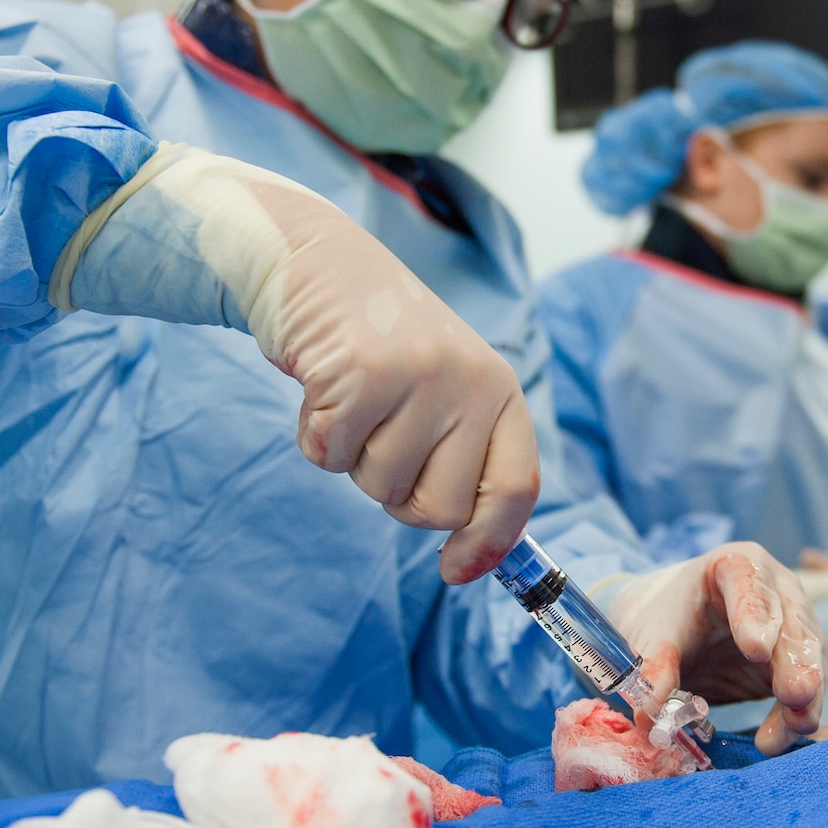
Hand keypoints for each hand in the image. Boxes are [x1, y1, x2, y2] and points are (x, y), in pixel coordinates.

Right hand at [63, 147, 538, 583]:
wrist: (311, 256)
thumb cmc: (374, 336)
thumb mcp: (439, 384)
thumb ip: (459, 452)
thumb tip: (470, 555)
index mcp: (500, 388)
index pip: (515, 487)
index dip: (489, 543)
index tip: (454, 571)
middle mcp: (472, 382)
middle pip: (437, 508)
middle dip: (395, 491)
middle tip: (378, 435)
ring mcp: (420, 376)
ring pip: (379, 487)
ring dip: (351, 457)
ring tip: (351, 397)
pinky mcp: (363, 373)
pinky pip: (329, 457)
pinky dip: (314, 435)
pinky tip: (320, 386)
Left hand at [606, 542, 825, 754]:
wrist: (675, 632)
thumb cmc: (665, 620)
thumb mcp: (652, 636)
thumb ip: (653, 667)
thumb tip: (648, 713)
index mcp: (737, 565)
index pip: (750, 582)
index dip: (755, 613)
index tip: (756, 649)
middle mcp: (777, 590)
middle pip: (795, 621)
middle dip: (797, 660)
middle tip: (796, 694)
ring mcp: (793, 627)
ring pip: (810, 659)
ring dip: (807, 696)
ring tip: (798, 726)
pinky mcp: (797, 665)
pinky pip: (806, 690)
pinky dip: (795, 716)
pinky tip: (779, 739)